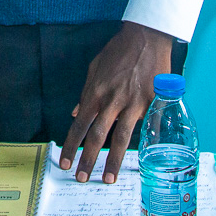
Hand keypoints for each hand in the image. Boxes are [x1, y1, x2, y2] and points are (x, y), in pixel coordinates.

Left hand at [59, 21, 172, 183]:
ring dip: (112, 160)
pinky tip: (141, 158)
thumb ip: (86, 92)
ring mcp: (132, 103)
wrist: (146, 36)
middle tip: (81, 179)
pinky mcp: (150, 103)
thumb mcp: (95, 67)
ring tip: (107, 179)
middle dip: (87, 160)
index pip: (79, 126)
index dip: (71, 146)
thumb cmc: (119, 50)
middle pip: (97, 136)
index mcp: (95, 93)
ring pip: (120, 138)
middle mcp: (111, 101)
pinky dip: (142, 142)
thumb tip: (76, 113)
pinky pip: (144, 127)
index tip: (65, 163)